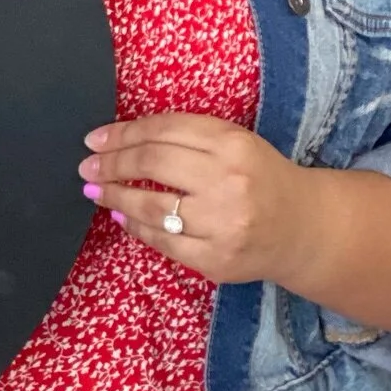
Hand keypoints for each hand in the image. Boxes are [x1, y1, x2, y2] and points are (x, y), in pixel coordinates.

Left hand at [79, 111, 390, 328]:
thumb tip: (121, 141)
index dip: (123, 134)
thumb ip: (187, 138)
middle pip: (152, 164)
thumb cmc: (261, 179)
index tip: (96, 139)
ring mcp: (222, 225)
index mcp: (233, 144)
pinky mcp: (216, 259)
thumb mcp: (234, 144)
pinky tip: (123, 217)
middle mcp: (228, 182)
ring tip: (95, 191)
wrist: (303, 228)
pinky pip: (163, 241)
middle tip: (87, 166)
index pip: (164, 131)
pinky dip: (136, 228)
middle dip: (111, 164)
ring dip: (114, 197)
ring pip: (151, 206)